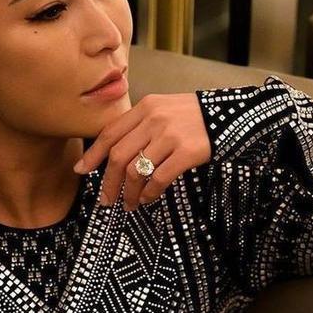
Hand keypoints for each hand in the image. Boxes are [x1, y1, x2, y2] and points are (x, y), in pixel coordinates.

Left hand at [73, 93, 211, 210]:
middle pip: (119, 155)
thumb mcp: (162, 109)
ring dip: (128, 192)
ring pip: (136, 170)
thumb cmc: (192, 116)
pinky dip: (149, 193)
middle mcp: (154, 119)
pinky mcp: (187, 152)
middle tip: (105, 200)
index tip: (81, 170)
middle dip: (108, 182)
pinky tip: (147, 199)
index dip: (93, 154)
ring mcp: (170, 135)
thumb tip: (113, 154)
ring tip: (128, 204)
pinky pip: (159, 178)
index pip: (110, 133)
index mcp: (145, 107)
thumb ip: (139, 125)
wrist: (231, 114)